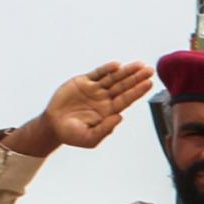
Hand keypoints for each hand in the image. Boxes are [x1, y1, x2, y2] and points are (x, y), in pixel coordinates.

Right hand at [15, 61, 154, 154]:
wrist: (53, 125)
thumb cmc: (72, 135)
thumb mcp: (89, 138)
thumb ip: (105, 129)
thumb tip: (120, 117)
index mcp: (108, 111)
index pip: (127, 99)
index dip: (137, 91)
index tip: (148, 83)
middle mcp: (104, 99)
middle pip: (124, 86)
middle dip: (137, 78)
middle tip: (150, 70)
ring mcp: (95, 89)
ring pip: (113, 78)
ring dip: (126, 71)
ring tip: (139, 65)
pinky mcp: (83, 82)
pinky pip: (98, 74)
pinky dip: (106, 69)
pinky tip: (116, 65)